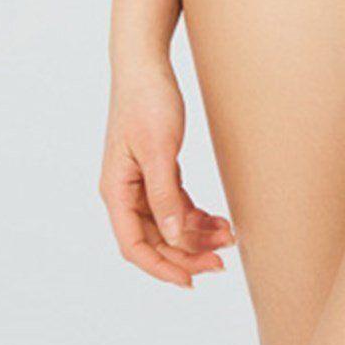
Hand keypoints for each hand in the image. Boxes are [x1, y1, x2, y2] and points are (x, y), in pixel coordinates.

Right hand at [99, 55, 235, 287]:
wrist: (146, 63)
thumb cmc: (146, 100)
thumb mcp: (158, 149)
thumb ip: (164, 195)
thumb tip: (172, 236)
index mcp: (117, 191)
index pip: (135, 245)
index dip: (162, 267)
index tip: (190, 280)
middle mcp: (125, 191)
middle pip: (154, 239)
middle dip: (186, 254)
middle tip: (221, 262)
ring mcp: (140, 181)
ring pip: (167, 223)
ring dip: (195, 235)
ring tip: (228, 238)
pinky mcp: (156, 168)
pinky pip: (174, 204)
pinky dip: (194, 215)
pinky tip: (217, 220)